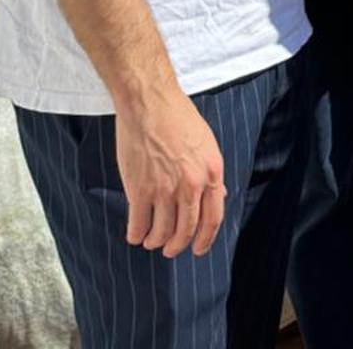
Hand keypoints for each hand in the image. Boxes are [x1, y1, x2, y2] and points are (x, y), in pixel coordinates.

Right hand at [115, 88, 225, 256]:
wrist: (149, 101)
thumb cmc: (177, 117)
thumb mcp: (206, 143)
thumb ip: (210, 173)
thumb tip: (217, 198)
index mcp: (211, 172)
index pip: (213, 219)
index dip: (204, 240)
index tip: (197, 250)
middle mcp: (191, 184)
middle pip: (186, 230)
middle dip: (177, 245)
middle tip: (170, 249)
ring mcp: (165, 188)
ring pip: (161, 232)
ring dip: (155, 241)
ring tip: (151, 240)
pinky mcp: (140, 189)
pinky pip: (138, 225)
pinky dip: (136, 234)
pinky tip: (135, 233)